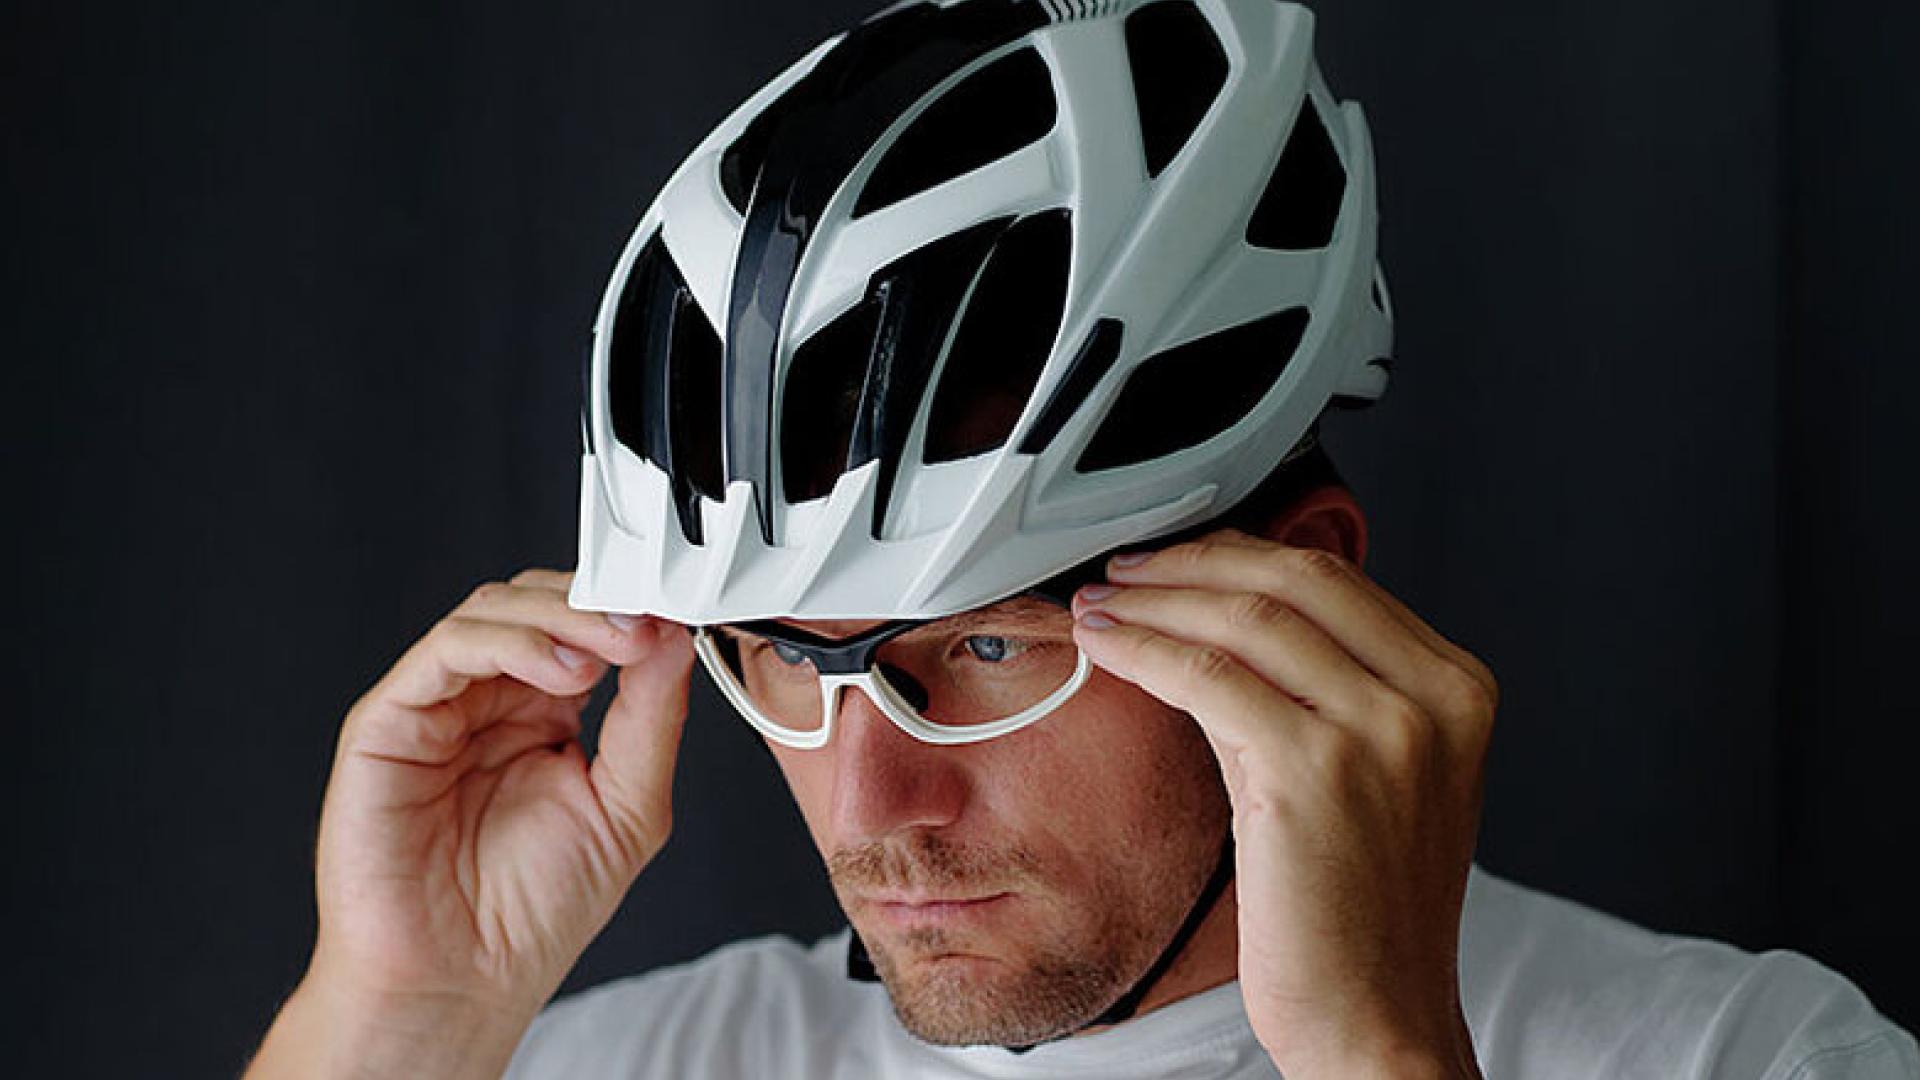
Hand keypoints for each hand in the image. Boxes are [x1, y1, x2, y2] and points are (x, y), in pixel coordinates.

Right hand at [250, 569, 692, 1078]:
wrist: (463, 981)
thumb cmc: (532, 913)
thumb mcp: (627, 806)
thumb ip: (651, 720)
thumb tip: (673, 640)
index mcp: (541, 716)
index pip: (578, 629)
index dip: (624, 612)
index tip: (672, 617)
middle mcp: (487, 703)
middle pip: (533, 604)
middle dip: (595, 604)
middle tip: (643, 622)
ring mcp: (437, 709)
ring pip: (490, 613)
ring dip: (559, 617)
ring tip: (609, 649)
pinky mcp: (389, 724)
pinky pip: (443, 652)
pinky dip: (507, 642)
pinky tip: (561, 670)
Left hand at [1069, 530, 1495, 1078]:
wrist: (1375, 1017)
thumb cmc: (1362, 909)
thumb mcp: (1370, 773)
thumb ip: (1316, 689)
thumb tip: (1215, 616)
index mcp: (1458, 689)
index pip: (1338, 579)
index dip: (1242, 554)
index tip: (1180, 557)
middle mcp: (1433, 701)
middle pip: (1294, 580)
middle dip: (1194, 561)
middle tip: (1127, 567)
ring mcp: (1381, 733)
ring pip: (1244, 620)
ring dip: (1155, 602)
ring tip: (1101, 605)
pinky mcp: (1314, 772)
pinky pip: (1208, 680)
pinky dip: (1145, 651)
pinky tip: (1108, 647)